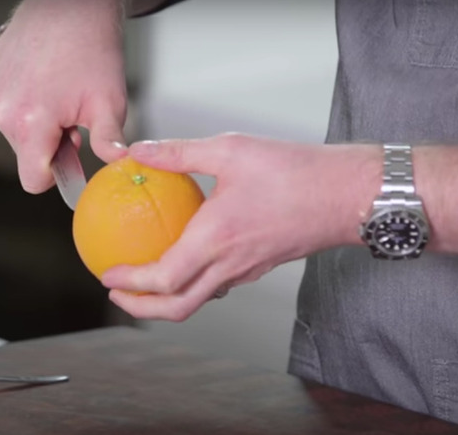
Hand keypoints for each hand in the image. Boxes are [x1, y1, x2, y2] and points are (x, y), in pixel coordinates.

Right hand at [0, 0, 128, 192]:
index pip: (32, 180)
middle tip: (69, 116)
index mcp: (31, 122)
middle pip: (25, 155)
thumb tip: (117, 165)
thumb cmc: (90, 50)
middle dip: (48, 144)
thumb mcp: (109, 102)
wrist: (68, 8)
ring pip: (14, 135)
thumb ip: (110, 143)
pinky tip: (38, 84)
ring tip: (54, 94)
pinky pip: (2, 114)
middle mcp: (2, 112)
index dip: (55, 174)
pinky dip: (19, 107)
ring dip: (35, 125)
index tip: (69, 157)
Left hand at [101, 133, 379, 320]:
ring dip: (166, 299)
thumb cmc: (295, 170)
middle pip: (178, 307)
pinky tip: (185, 256)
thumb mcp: (230, 149)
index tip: (106, 275)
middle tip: (117, 295)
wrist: (350, 194)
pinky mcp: (260, 266)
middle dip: (141, 309)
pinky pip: (218, 285)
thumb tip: (137, 150)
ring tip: (144, 280)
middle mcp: (230, 264)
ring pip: (199, 301)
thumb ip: (178, 152)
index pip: (163, 279)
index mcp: (217, 239)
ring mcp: (247, 271)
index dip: (130, 283)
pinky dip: (192, 282)